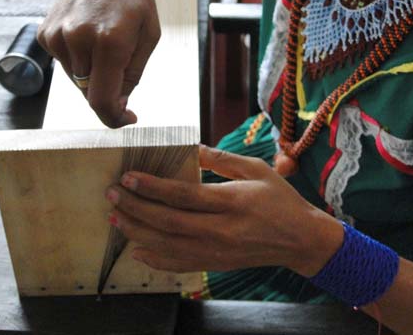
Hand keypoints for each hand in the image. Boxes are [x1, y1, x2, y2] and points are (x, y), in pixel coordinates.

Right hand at [37, 0, 160, 127]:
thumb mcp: (149, 34)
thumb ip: (134, 74)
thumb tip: (118, 105)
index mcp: (110, 40)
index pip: (102, 100)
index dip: (114, 118)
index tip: (126, 118)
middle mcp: (79, 40)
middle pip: (90, 92)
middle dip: (108, 89)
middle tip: (121, 62)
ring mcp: (58, 37)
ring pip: (77, 79)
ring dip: (92, 72)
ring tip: (103, 39)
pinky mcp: (46, 35)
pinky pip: (64, 64)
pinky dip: (77, 59)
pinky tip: (86, 34)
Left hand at [105, 145, 343, 274]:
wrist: (302, 240)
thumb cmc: (280, 200)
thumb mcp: (256, 169)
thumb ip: (222, 159)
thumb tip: (190, 147)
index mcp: (231, 202)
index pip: (183, 196)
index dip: (152, 188)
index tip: (128, 178)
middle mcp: (222, 230)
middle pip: (169, 222)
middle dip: (135, 209)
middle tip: (111, 195)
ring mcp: (218, 251)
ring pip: (169, 246)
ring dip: (138, 233)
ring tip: (115, 219)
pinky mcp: (217, 264)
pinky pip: (181, 265)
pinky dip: (156, 260)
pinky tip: (136, 249)